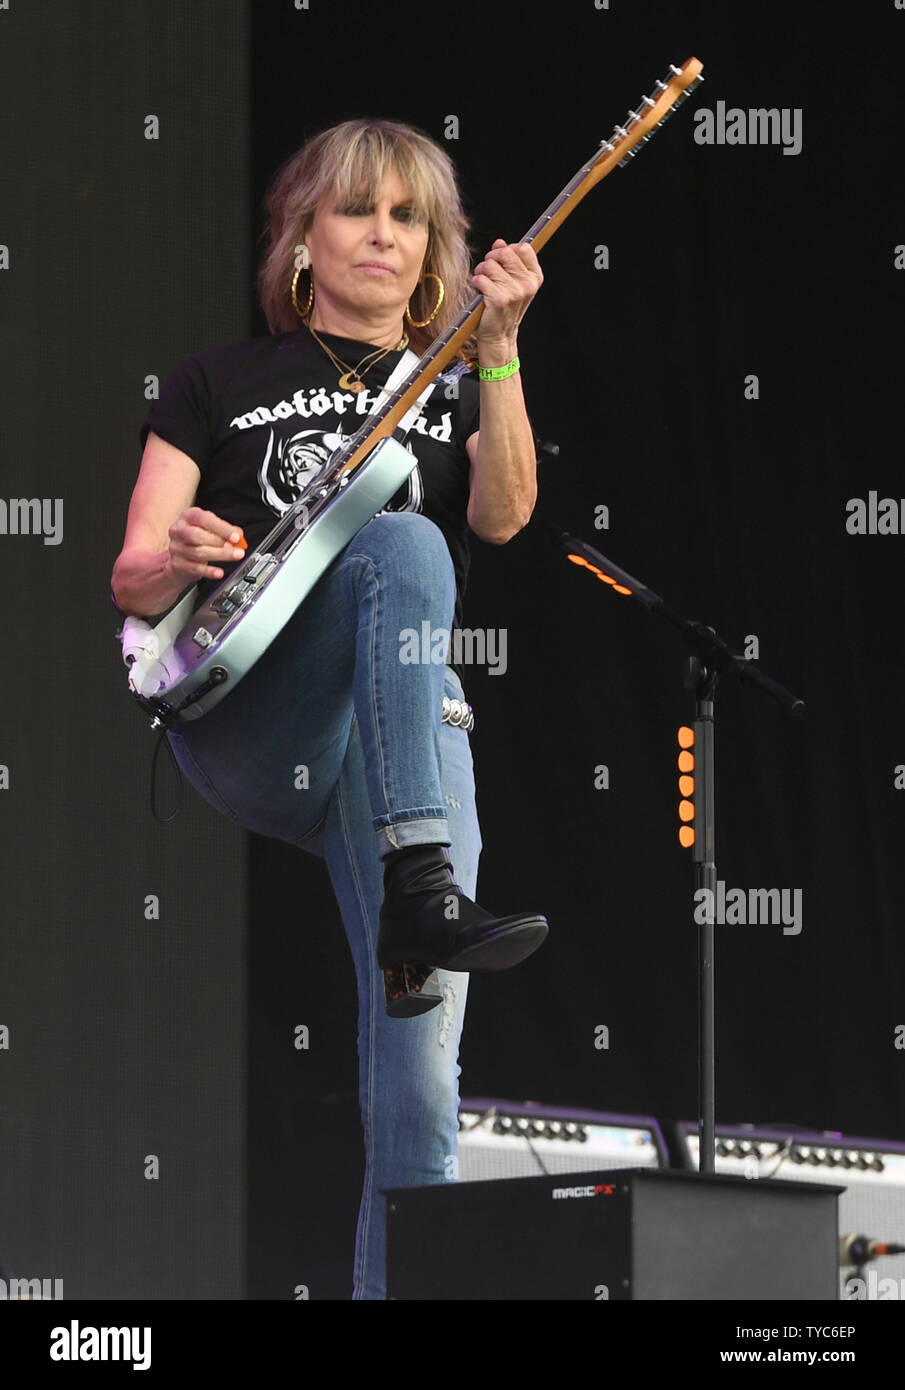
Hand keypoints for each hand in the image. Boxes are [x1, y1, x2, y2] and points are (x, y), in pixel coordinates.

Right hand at [166, 507, 245, 582]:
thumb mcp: (210, 527)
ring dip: (220, 555)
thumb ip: (225, 530)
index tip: (236, 536)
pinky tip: (219, 572)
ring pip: (198, 553)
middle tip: (236, 547)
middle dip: (219, 542)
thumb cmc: (198, 537)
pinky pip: (195, 568)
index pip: (203, 519)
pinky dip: (209, 571)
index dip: (221, 528)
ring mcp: (177, 548)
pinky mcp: (178, 563)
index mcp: (188, 516)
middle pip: (197, 536)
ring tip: (234, 556)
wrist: (181, 556)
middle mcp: (179, 530)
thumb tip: (238, 536)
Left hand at [470, 239, 542, 357]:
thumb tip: (499, 242)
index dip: (507, 250)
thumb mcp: (512, 282)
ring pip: (490, 265)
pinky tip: (479, 292)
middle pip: (504, 252)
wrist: (499, 335)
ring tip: (483, 284)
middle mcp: (527, 284)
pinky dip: (476, 283)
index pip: (523, 248)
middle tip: (488, 273)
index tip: (501, 261)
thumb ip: (508, 260)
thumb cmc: (503, 306)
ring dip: (481, 272)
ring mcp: (515, 293)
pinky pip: (481, 278)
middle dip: (491, 259)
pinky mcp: (499, 300)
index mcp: (534, 277)